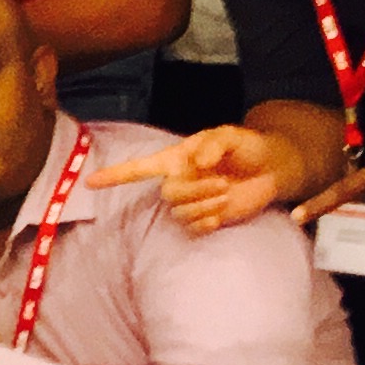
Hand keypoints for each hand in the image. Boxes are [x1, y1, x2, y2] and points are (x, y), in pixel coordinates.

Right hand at [90, 123, 298, 235]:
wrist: (273, 170)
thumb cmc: (249, 147)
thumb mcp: (232, 136)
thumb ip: (213, 144)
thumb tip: (196, 162)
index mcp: (177, 158)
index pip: (140, 168)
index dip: (115, 175)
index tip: (90, 182)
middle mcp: (178, 180)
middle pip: (168, 194)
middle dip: (196, 190)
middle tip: (222, 184)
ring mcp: (191, 201)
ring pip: (180, 212)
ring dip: (206, 205)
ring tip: (226, 194)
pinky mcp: (204, 219)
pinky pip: (193, 228)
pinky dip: (208, 222)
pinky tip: (221, 214)